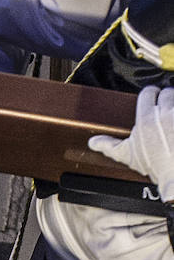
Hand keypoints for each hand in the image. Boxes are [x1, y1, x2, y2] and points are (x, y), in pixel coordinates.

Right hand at [88, 85, 173, 200]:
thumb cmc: (155, 166)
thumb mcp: (127, 155)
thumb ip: (109, 146)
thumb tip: (94, 143)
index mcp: (145, 119)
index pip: (148, 92)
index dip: (149, 95)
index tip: (151, 98)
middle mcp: (164, 114)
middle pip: (167, 93)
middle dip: (166, 99)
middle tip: (164, 109)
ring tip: (172, 116)